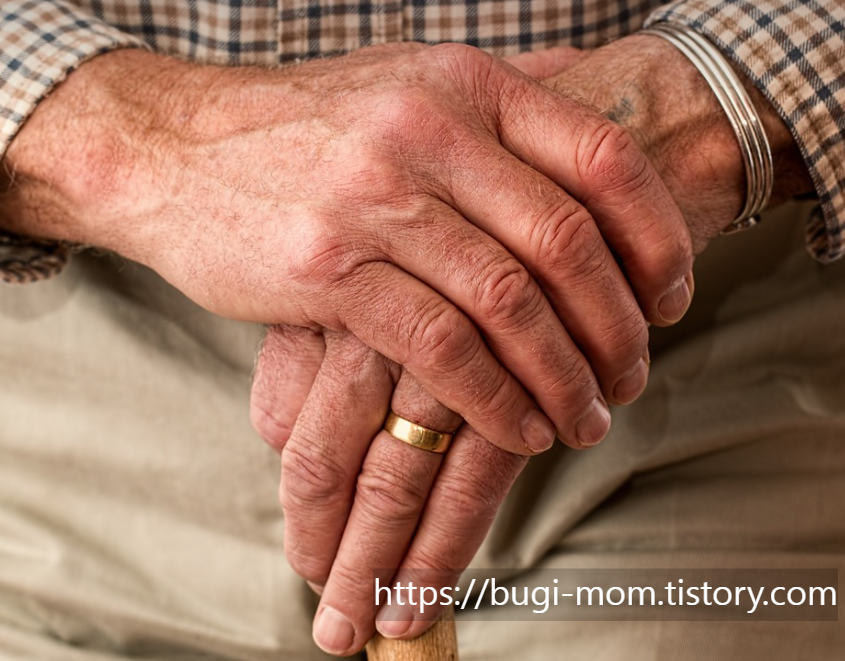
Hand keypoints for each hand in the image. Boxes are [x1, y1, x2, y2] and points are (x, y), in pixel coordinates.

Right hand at [0, 42, 692, 456]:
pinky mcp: (328, 269)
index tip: (672, 298)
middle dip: (616, 325)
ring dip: (562, 375)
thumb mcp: (402, 85)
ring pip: (508, 302)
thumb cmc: (300, 131)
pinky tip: (517, 428)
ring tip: (585, 418)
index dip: (657, 236)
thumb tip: (584, 115)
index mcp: (463, 85)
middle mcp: (428, 130)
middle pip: (565, 240)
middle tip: (632, 376)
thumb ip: (491, 105)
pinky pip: (439, 346)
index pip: (602, 157)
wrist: (172, 149)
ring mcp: (375, 198)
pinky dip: (494, 397)